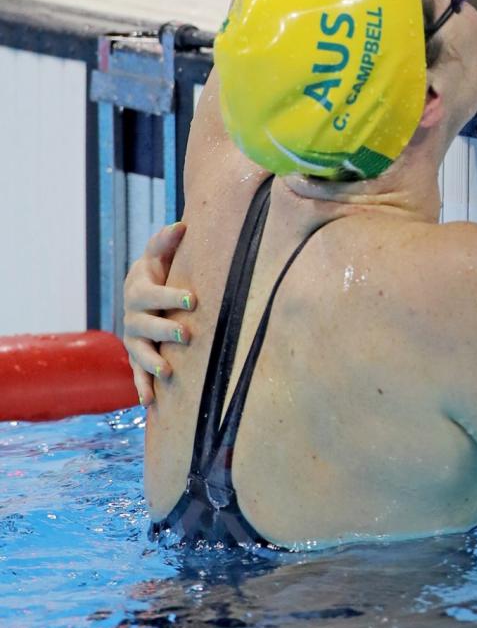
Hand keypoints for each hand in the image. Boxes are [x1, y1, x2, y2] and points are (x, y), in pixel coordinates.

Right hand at [123, 222, 194, 406]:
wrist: (142, 290)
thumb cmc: (158, 267)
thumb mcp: (160, 252)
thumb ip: (167, 240)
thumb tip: (183, 225)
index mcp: (138, 290)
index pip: (153, 295)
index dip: (171, 296)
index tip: (193, 299)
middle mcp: (132, 316)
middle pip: (146, 326)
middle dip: (165, 331)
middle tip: (187, 335)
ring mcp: (133, 339)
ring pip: (139, 353)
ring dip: (152, 363)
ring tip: (168, 372)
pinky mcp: (137, 356)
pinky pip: (137, 373)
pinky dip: (142, 386)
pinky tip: (150, 402)